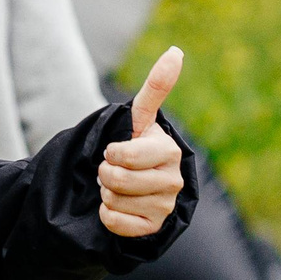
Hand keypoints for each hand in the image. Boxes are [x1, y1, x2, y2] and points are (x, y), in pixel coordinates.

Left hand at [98, 47, 183, 237]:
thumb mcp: (140, 119)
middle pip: (116, 180)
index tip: (116, 151)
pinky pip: (116, 223)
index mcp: (170, 150)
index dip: (111, 154)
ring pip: (115, 201)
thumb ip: (156, 87)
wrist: (136, 190)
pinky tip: (119, 208)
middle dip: (105, 174)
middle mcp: (174, 179)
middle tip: (113, 171)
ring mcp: (166, 206)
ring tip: (118, 188)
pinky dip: (108, 216)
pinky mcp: (154, 228)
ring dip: (107, 194)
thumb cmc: (136, 148)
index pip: (125, 155)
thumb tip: (176, 51)